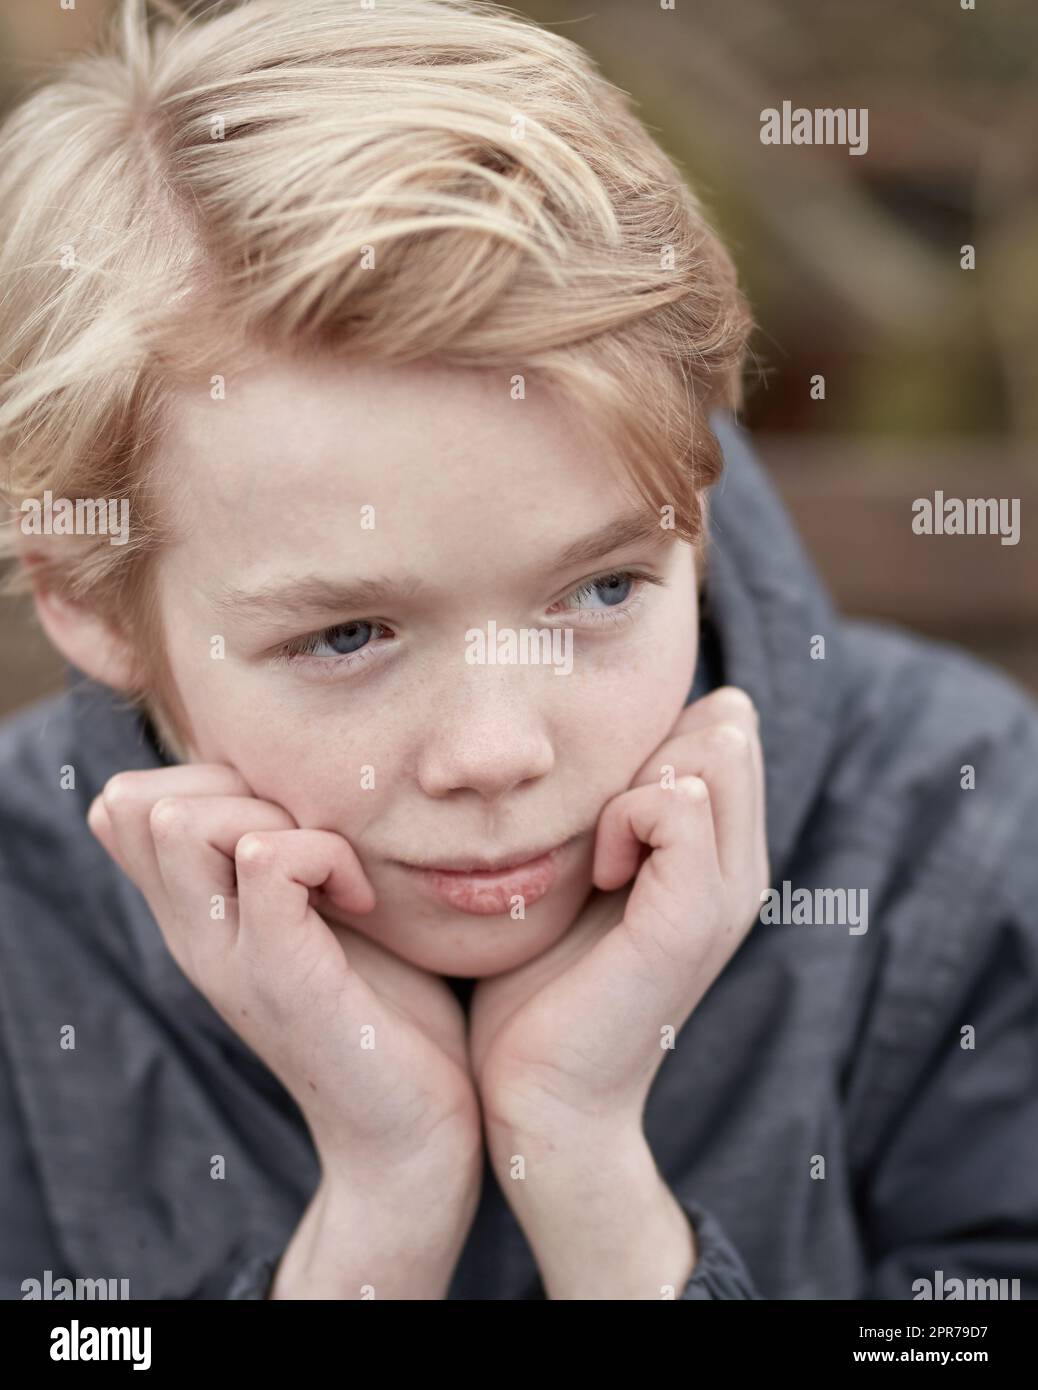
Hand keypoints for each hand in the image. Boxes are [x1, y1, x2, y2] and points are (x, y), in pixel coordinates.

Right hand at [87, 764, 482, 1194]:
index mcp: (195, 915)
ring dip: (276, 815)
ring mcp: (224, 956)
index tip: (287, 823)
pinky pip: (265, 859)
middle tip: (312, 840)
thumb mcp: (323, 918)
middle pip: (141, 799)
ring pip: (182, 819)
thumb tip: (309, 780)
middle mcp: (190, 933)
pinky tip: (359, 899)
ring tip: (334, 870)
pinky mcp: (277, 976)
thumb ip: (292, 859)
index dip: (207, 777)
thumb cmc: (385, 1014)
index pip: (129, 803)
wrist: (410, 1135)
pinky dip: (324, 852)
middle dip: (238, 784)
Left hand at [468, 686, 768, 1152]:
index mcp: (720, 858)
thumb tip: (597, 740)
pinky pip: (680, 804)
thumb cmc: (538, 988)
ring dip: (638, 776)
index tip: (603, 800)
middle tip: (601, 820)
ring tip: (600, 849)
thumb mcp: (578, 875)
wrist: (539, 1102)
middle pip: (729, 726)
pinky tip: (599, 871)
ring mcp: (727, 895)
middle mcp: (741, 870)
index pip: (726, 725)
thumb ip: (605, 810)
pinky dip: (626, 814)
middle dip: (652, 743)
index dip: (658, 733)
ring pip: (715, 748)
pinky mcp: (692, 920)